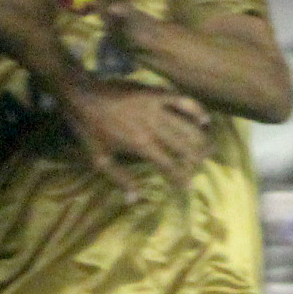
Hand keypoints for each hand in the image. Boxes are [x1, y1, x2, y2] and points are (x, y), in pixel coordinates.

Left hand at [62, 79, 211, 196]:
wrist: (82, 95)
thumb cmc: (89, 129)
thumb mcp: (100, 159)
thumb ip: (120, 179)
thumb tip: (134, 200)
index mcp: (141, 145)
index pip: (169, 165)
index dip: (181, 177)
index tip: (188, 185)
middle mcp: (153, 127)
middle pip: (183, 145)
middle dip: (196, 157)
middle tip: (202, 165)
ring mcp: (155, 108)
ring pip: (187, 125)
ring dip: (200, 137)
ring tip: (210, 147)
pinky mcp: (155, 92)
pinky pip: (181, 99)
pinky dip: (195, 108)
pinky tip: (205, 118)